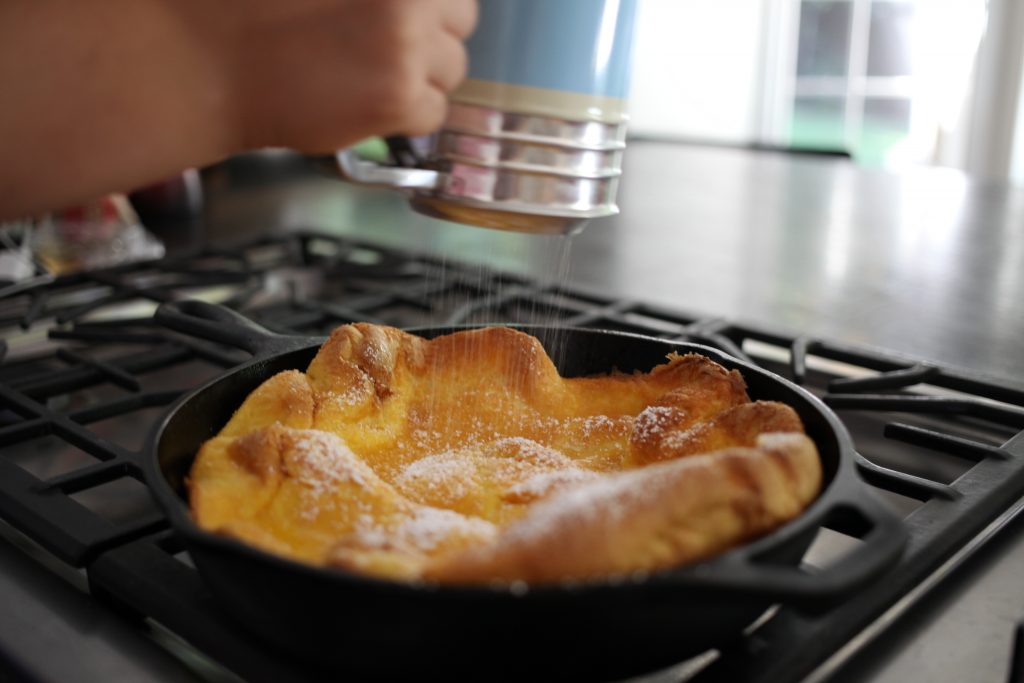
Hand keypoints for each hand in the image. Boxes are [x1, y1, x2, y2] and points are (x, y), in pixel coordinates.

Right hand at [226, 0, 477, 152]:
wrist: (210, 59)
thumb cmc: (254, 6)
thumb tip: (415, 9)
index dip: (431, 3)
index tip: (410, 15)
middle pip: (462, 18)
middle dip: (434, 31)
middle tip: (388, 43)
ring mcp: (406, 46)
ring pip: (453, 68)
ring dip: (423, 74)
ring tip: (371, 73)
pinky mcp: (397, 96)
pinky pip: (435, 111)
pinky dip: (409, 113)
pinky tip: (368, 100)